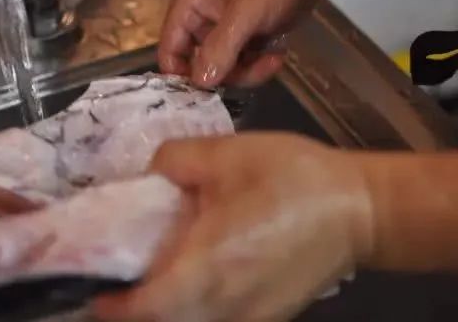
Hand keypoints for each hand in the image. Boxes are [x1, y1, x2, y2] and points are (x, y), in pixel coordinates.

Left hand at [94, 134, 372, 321]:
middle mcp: (227, 305)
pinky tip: (202, 277)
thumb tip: (151, 175)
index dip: (114, 308)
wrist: (360, 209)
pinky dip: (197, 309)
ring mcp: (252, 319)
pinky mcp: (270, 318)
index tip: (97, 292)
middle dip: (137, 311)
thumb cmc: (294, 178)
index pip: (148, 309)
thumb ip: (174, 161)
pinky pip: (220, 321)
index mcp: (210, 266)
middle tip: (124, 280)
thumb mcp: (228, 152)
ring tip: (161, 276)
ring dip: (167, 310)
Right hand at [158, 0, 330, 87]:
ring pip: (225, 69)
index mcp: (189, 8)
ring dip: (249, 71)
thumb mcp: (246, 11)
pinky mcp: (246, 37)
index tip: (202, 98)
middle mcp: (201, 22)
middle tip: (253, 70)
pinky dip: (259, 65)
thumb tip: (200, 83)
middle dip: (226, 75)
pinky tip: (277, 54)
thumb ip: (221, 47)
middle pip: (199, 67)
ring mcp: (225, 31)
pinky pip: (244, 63)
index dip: (180, 77)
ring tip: (272, 59)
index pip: (169, 51)